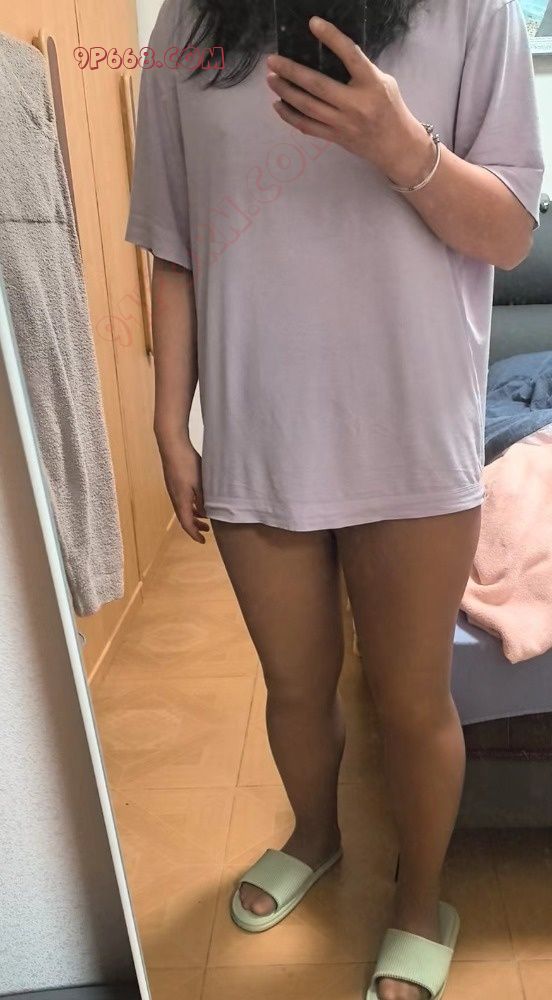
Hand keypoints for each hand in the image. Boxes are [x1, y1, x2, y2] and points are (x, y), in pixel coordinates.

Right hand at [155, 426, 209, 543]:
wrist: (172, 445)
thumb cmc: (187, 463)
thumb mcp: (200, 483)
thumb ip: (203, 500)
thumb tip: (205, 514)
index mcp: (181, 500)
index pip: (186, 524)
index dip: (194, 534)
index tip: (203, 541)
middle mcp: (175, 497)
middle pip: (184, 518)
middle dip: (195, 526)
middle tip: (207, 530)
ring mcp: (173, 489)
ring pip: (183, 508)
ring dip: (194, 515)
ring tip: (205, 516)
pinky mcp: (174, 482)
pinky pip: (182, 500)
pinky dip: (191, 505)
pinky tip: (198, 499)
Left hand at [266, 16, 434, 188]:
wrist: (396, 146)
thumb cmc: (390, 108)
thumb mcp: (382, 82)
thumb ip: (359, 70)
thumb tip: (330, 56)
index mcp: (371, 84)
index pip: (350, 55)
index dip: (331, 38)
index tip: (313, 24)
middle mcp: (355, 104)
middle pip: (317, 85)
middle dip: (291, 72)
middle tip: (272, 61)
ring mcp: (343, 123)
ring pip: (307, 107)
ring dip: (286, 92)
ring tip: (271, 79)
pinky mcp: (335, 138)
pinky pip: (307, 127)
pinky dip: (290, 116)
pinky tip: (278, 105)